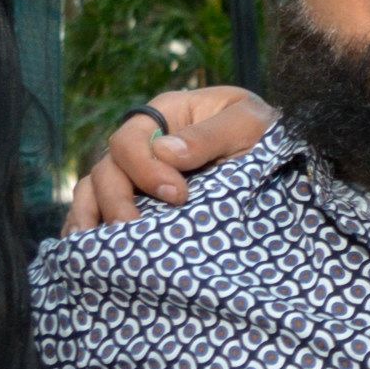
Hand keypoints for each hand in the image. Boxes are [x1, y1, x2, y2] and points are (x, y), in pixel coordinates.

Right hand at [63, 87, 274, 230]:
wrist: (280, 159)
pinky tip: (90, 253)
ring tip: (104, 250)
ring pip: (95, 189)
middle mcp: (144, 142)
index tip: (178, 196)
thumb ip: (211, 135)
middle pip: (107, 169)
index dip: (145, 169)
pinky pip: (99, 208)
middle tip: (137, 229)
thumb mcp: (249, 123)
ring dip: (93, 218)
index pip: (130, 140)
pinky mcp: (140, 199)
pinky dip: (90, 226)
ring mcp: (137, 172)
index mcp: (166, 116)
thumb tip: (166, 152)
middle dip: (117, 201)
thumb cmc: (265, 132)